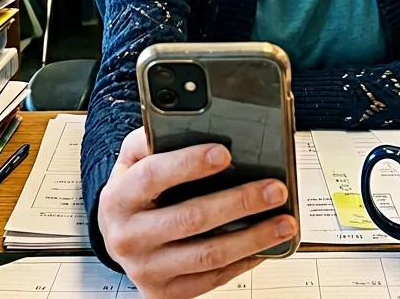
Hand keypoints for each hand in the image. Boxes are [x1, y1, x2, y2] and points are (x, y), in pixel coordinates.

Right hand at [98, 128, 296, 298]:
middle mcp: (129, 236)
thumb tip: (189, 118)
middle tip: (274, 189)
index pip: (153, 176)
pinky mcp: (166, 292)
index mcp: (119, 198)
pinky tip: (265, 246)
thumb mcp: (132, 161)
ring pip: (207, 254)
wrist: (116, 239)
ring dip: (253, 237)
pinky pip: (212, 278)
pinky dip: (244, 262)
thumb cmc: (134, 195)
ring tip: (283, 221)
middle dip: (239, 202)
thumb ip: (154, 138)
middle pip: (190, 218)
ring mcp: (148, 268)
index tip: (225, 153)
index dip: (189, 164)